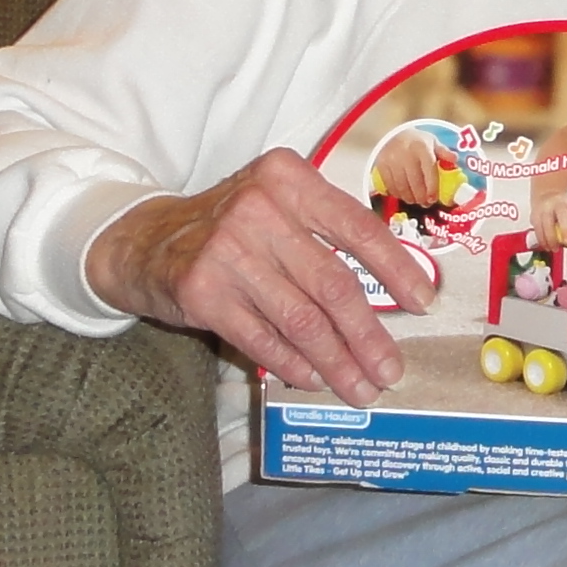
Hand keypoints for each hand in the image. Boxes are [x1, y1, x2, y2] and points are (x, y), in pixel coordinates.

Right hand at [83, 149, 433, 398]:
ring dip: (337, 363)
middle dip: (369, 336)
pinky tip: (314, 380)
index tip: (422, 305)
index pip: (357, 227)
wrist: (144, 240)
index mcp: (288, 178)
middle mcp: (259, 208)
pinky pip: (263, 338)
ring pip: (301, 320)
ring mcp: (226, 250)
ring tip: (360, 389)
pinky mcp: (202, 291)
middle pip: (333, 285)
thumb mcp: (276, 205)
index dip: (397, 270)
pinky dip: (294, 364)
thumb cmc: (229, 227)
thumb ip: (324, 234)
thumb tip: (392, 294)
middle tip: (390, 371)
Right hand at [371, 133, 443, 206]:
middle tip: (425, 203)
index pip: (428, 170)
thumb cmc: (418, 143)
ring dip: (410, 197)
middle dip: (421, 197)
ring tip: (415, 200)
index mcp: (422, 147)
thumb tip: (455, 159)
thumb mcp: (433, 143)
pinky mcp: (381, 165)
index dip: (431, 187)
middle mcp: (406, 153)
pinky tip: (404, 195)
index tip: (433, 199)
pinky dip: (398, 194)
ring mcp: (392, 159)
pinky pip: (390, 185)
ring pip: (402, 186)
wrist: (395, 135)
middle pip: (415, 182)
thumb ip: (444, 152)